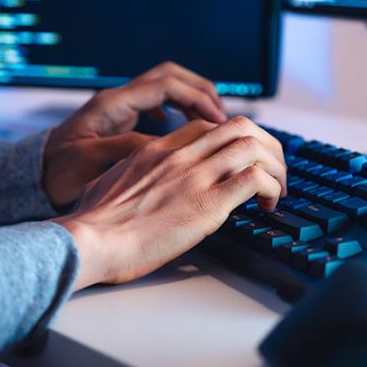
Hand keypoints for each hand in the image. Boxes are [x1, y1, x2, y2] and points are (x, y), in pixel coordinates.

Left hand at [43, 62, 226, 207]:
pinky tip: (184, 129)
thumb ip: (125, 148)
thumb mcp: (89, 161)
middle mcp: (117, 99)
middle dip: (199, 91)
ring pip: (164, 87)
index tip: (217, 119)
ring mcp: (119, 108)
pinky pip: (156, 103)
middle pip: (169, 76)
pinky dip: (176, 109)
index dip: (196, 98)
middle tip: (220, 117)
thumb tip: (165, 141)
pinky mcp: (120, 120)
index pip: (165, 84)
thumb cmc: (58, 172)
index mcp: (112, 104)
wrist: (35, 178)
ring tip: (210, 123)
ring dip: (190, 99)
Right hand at [54, 116, 285, 289]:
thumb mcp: (108, 182)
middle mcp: (180, 156)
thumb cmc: (92, 221)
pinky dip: (270, 187)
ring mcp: (195, 177)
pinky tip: (268, 204)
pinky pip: (254, 179)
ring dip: (274, 166)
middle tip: (270, 167)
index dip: (231, 139)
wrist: (90, 240)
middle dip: (264, 143)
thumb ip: (128, 175)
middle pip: (238, 126)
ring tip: (276, 188)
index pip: (206, 126)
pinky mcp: (208, 205)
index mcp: (156, 150)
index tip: (239, 159)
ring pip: (254, 146)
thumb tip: (130, 183)